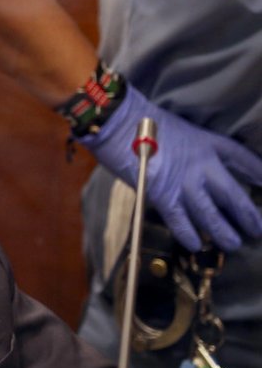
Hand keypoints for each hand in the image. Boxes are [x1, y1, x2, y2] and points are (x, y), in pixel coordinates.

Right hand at [78, 87, 261, 250]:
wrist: (120, 124)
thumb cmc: (145, 124)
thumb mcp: (180, 130)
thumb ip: (191, 151)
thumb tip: (197, 169)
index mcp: (208, 143)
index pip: (242, 158)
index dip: (258, 172)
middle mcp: (202, 165)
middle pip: (232, 195)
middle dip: (248, 214)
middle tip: (258, 229)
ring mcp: (183, 182)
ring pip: (210, 214)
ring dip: (223, 231)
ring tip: (233, 243)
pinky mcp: (162, 195)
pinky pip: (180, 221)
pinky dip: (188, 234)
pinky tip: (196, 244)